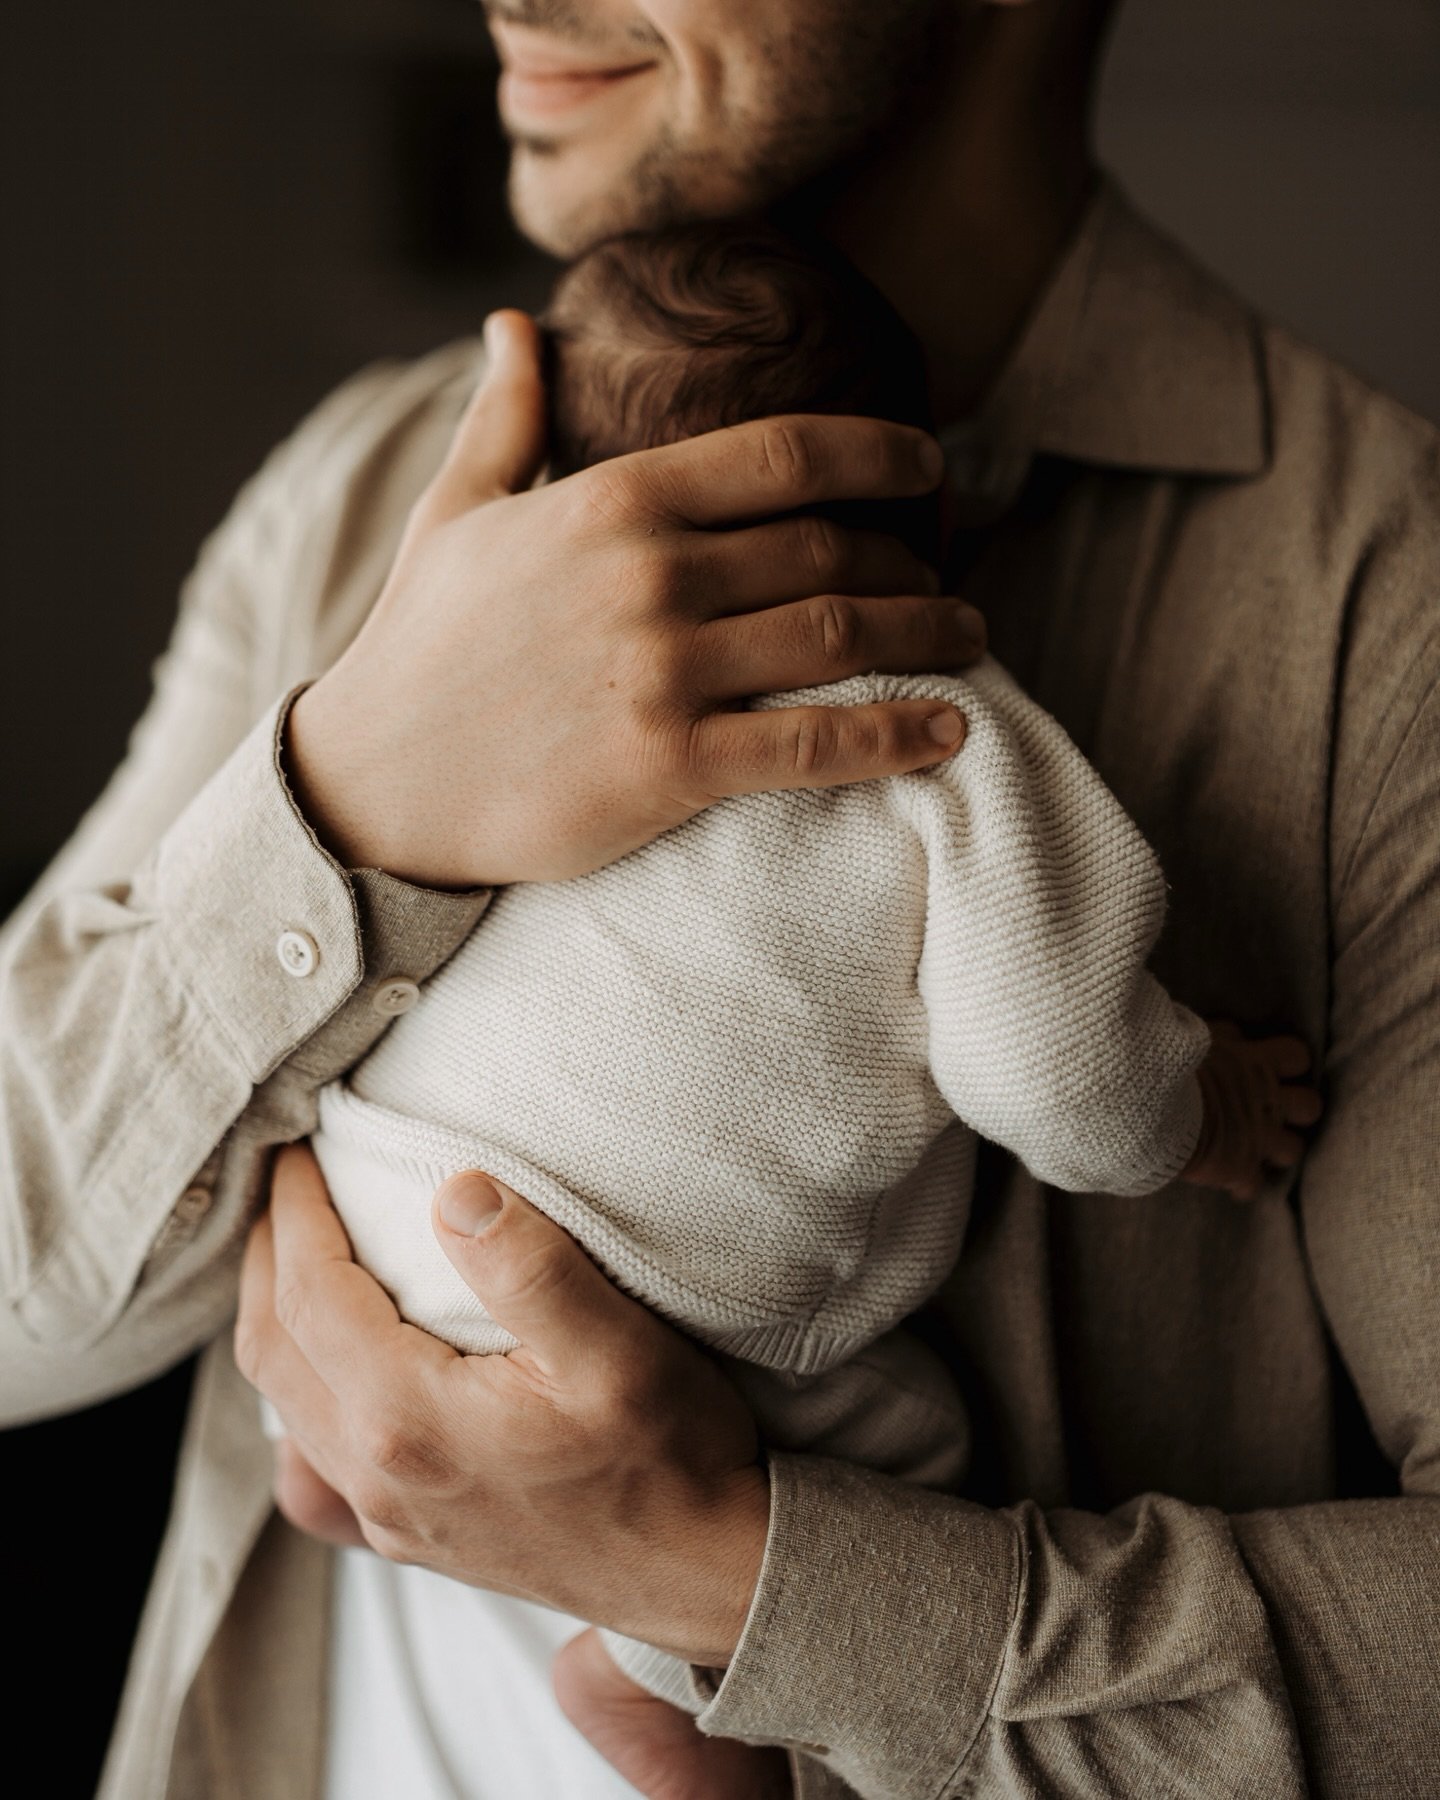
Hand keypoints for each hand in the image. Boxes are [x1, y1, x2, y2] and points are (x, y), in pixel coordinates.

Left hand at [236, 1146, 768, 1665]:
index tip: (299, 1145)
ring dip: (275, 1316)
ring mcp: (388, 1516)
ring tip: (292, 1250)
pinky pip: (311, 1468)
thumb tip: (456, 1190)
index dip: (296, 1211)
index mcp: (411, 1420)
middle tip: (283, 1181)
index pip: (312, 1293)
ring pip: (284, 1405)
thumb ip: (532, 1268)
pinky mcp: (411, 1537)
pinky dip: (295, 1401)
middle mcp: (379, 1475)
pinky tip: (319, 1379)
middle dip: (268, 1253)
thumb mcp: (620, 1350)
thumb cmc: (672, 1459)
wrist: (706, 1575)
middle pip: (275, 1347)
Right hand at [285, 310, 983, 887]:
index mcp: (611, 501)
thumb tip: (515, 321)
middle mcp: (650, 574)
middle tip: (957, 580)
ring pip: (841, 636)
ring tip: (971, 641)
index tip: (931, 464)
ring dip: (929, 635)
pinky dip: (895, 736)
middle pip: (832, 548)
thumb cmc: (420, 645)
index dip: (880, 454)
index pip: (784, 454)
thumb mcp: (454, 513)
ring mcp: (662, 670)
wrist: (372, 782)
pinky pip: (815, 745)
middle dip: (915, 560)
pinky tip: (948, 732)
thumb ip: (505, 416)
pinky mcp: (669, 766)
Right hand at [1183, 1022, 1323, 1199]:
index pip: (1297, 1056)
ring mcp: (1258, 1138)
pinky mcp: (1239, 1169)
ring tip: (1257, 1147)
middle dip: (1296, 1109)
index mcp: (1258, 1064)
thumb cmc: (1169, 1063)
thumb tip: (1235, 1033)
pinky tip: (1228, 1181)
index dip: (1289, 1062)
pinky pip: (1251, 1186)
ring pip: (1292, 1150)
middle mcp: (1267, 1102)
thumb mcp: (1198, 1036)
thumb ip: (1223, 1036)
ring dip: (1276, 1148)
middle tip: (1273, 1109)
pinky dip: (1240, 1183)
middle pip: (1310, 1106)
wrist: (1150, 1104)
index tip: (1274, 1066)